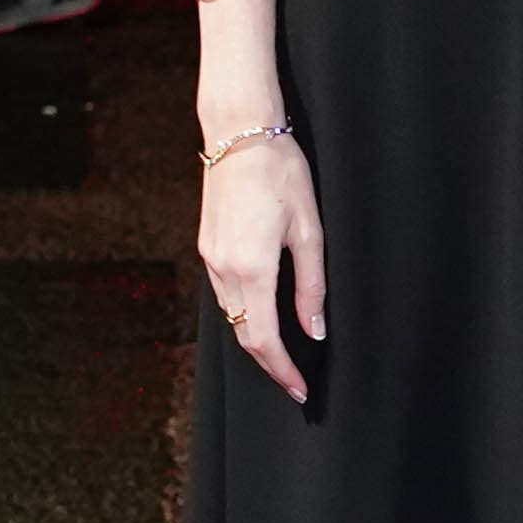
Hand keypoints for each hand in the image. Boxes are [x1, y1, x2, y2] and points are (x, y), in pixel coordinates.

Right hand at [197, 130, 325, 405]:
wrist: (239, 133)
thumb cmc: (280, 172)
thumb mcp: (309, 230)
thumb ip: (311, 287)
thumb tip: (315, 331)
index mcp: (252, 268)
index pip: (264, 338)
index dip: (282, 370)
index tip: (299, 390)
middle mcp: (223, 269)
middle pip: (244, 335)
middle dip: (270, 364)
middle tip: (294, 382)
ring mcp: (210, 258)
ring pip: (232, 316)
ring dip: (256, 340)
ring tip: (284, 356)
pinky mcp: (207, 247)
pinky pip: (225, 295)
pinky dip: (244, 314)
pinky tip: (264, 316)